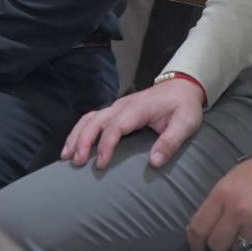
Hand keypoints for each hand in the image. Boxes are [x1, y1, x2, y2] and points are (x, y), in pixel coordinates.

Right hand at [61, 77, 203, 170]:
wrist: (182, 86)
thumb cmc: (184, 106)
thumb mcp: (185, 123)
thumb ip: (171, 141)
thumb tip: (154, 162)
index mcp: (138, 108)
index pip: (115, 126)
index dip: (106, 145)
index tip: (101, 164)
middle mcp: (123, 105)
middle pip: (96, 121)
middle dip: (83, 141)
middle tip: (76, 163)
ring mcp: (117, 106)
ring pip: (90, 118)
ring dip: (76, 136)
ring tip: (66, 156)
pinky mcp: (115, 110)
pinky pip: (92, 118)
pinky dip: (80, 131)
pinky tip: (73, 145)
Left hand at [186, 146, 251, 250]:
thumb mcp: (237, 175)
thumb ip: (221, 198)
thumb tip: (209, 220)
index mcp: (224, 192)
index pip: (199, 226)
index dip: (195, 242)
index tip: (197, 248)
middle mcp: (238, 209)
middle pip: (216, 243)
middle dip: (220, 243)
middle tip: (228, 235)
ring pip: (238, 247)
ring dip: (242, 239)